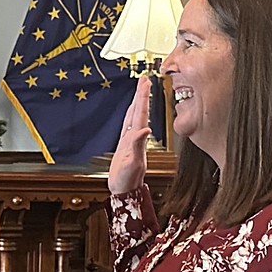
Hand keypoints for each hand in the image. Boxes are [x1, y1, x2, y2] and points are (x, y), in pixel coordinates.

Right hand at [108, 74, 151, 194]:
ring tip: (140, 90)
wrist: (125, 192)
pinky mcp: (126, 146)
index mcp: (137, 139)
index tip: (145, 82)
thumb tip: (145, 129)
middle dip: (141, 95)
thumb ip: (137, 146)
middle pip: (139, 112)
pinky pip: (128, 125)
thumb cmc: (127, 181)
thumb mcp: (132, 164)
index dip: (142, 98)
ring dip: (137, 103)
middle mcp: (136, 138)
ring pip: (134, 117)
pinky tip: (132, 111)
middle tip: (144, 79)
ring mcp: (131, 141)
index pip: (140, 114)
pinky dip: (131, 115)